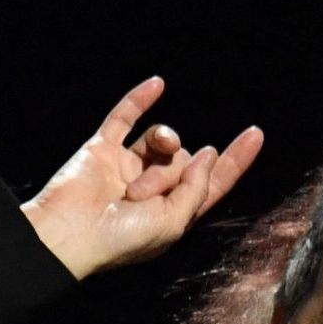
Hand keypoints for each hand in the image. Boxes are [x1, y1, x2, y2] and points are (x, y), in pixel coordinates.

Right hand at [20, 78, 263, 278]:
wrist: (67, 234)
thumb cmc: (120, 239)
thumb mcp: (173, 222)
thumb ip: (197, 187)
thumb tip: (208, 152)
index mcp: (176, 210)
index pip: (214, 180)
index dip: (235, 159)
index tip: (255, 134)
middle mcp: (156, 186)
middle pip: (186, 159)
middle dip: (169, 175)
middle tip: (138, 198)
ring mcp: (128, 165)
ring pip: (160, 141)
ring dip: (153, 156)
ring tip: (130, 187)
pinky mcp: (103, 149)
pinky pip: (125, 118)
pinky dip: (140, 100)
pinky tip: (158, 84)